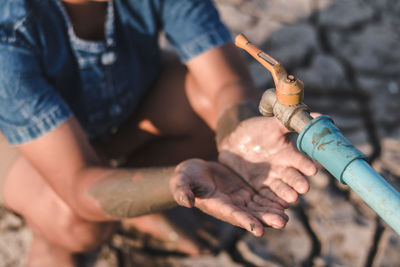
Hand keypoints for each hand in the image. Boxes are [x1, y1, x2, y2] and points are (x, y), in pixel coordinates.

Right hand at [169, 159, 288, 235]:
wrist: (193, 171)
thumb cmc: (184, 177)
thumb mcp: (180, 181)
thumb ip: (182, 191)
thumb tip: (185, 202)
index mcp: (217, 205)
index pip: (232, 215)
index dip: (246, 222)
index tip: (259, 229)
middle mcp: (231, 206)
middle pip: (251, 214)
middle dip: (266, 219)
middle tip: (283, 221)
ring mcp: (239, 199)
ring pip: (258, 207)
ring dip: (272, 211)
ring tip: (287, 214)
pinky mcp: (244, 191)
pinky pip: (260, 196)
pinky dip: (272, 199)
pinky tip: (285, 200)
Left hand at [218, 116, 316, 204]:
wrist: (236, 140)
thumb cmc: (258, 130)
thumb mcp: (273, 124)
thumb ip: (291, 122)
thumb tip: (318, 115)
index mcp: (289, 154)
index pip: (300, 160)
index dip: (305, 164)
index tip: (312, 169)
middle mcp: (283, 169)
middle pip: (292, 177)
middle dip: (298, 182)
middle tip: (303, 188)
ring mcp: (271, 179)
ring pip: (280, 189)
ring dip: (286, 194)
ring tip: (291, 199)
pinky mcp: (258, 187)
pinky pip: (265, 196)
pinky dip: (271, 202)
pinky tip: (275, 207)